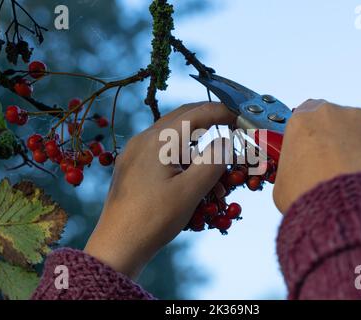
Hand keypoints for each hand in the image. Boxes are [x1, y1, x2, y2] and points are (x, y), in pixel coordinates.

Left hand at [84, 102, 235, 277]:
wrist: (117, 247)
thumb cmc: (154, 219)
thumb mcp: (190, 191)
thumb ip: (212, 161)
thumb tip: (225, 141)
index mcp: (158, 140)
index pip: (197, 113)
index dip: (223, 112)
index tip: (243, 117)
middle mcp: (144, 139)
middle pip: (184, 118)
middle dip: (211, 121)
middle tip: (233, 129)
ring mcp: (135, 153)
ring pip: (174, 137)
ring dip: (198, 147)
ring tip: (217, 174)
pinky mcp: (133, 167)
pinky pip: (163, 152)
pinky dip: (184, 159)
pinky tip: (194, 179)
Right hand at [273, 99, 360, 213]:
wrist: (341, 211)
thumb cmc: (307, 198)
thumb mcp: (283, 184)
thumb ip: (292, 170)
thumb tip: (299, 177)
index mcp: (303, 121)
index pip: (308, 115)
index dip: (314, 135)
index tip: (316, 150)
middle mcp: (335, 113)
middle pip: (340, 124)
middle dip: (342, 143)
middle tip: (340, 170)